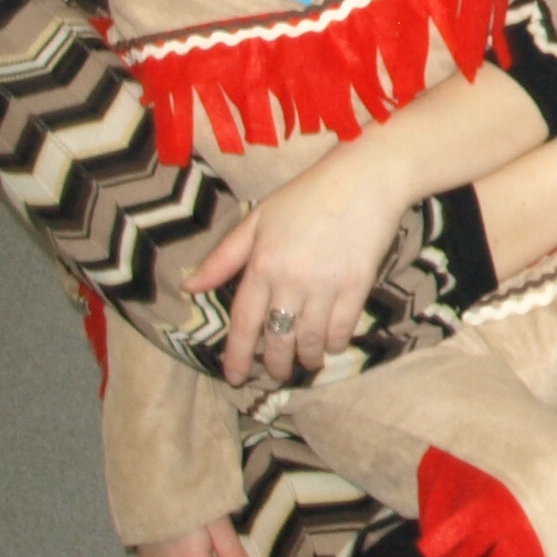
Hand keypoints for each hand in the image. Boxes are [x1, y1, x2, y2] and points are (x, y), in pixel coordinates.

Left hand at [189, 158, 408, 383]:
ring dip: (307, 359)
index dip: (238, 356)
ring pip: (310, 339)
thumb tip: (190, 287)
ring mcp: (326, 284)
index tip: (235, 378)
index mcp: (262, 265)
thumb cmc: (308, 195)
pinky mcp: (357, 284)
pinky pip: (343, 327)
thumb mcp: (257, 219)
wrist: (365, 178)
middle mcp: (290, 280)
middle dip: (276, 364)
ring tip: (306, 363)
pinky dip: (335, 343)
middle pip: (277, 338)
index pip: (244, 323)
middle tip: (278, 374)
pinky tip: (331, 345)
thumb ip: (223, 257)